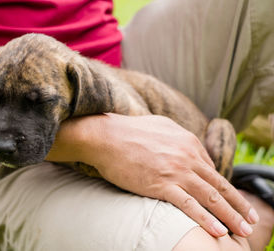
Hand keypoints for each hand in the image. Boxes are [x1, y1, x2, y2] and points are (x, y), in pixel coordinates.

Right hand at [76, 113, 258, 237]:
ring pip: (210, 197)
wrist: (106, 137)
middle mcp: (187, 157)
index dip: (221, 188)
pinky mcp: (161, 185)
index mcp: (188, 142)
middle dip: (238, 205)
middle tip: (250, 220)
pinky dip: (205, 219)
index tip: (228, 202)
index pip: (210, 169)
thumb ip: (179, 137)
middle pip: (219, 185)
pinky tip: (217, 230)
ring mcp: (176, 171)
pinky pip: (189, 205)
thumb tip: (188, 147)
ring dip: (230, 216)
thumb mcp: (162, 126)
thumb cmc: (129, 131)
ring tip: (242, 230)